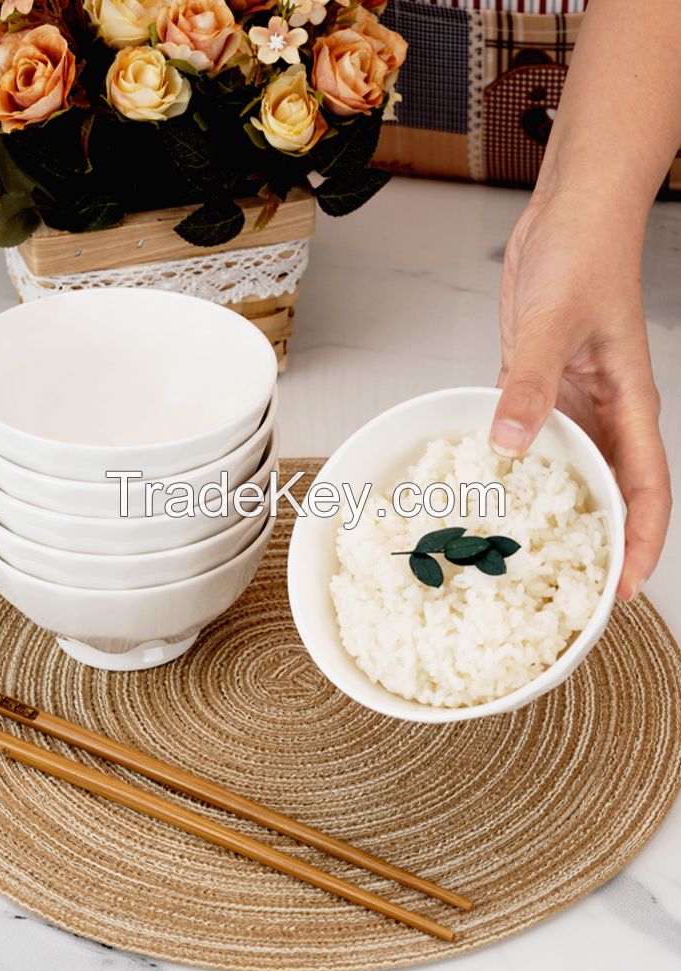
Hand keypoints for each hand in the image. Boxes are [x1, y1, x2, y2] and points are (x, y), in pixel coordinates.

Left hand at [490, 191, 670, 600]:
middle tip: (564, 590)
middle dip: (596, 543)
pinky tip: (489, 490)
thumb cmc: (586, 251)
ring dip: (551, 510)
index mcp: (630, 403)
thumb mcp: (555, 323)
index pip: (647, 489)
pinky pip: (531, 439)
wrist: (570, 213)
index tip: (622, 589)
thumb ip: (532, 384)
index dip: (640, 543)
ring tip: (520, 554)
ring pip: (569, 470)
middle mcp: (605, 411)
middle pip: (610, 492)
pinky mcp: (540, 386)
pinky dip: (515, 467)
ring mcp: (572, 400)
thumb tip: (512, 444)